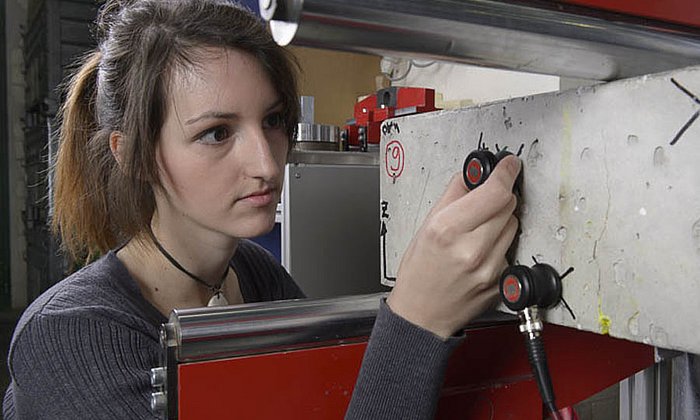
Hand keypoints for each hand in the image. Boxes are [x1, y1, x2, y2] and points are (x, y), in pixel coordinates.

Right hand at [386, 156, 520, 338]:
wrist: (422, 314)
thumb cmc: (419, 273)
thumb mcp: (425, 227)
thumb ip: (452, 195)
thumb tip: (473, 175)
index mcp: (448, 230)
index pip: (494, 192)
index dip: (505, 173)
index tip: (509, 165)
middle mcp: (472, 249)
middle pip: (508, 205)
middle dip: (498, 197)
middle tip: (483, 202)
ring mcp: (490, 267)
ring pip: (513, 225)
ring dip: (500, 221)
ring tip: (477, 232)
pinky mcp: (502, 280)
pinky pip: (511, 249)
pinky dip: (500, 244)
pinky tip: (480, 252)